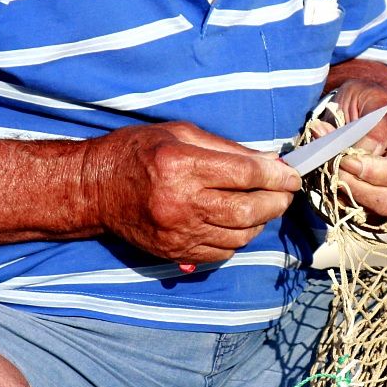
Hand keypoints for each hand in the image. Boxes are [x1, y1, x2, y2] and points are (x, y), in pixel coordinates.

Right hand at [81, 122, 301, 263]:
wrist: (93, 189)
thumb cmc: (136, 152)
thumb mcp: (180, 133)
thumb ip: (227, 149)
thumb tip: (270, 161)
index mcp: (182, 166)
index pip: (245, 174)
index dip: (277, 175)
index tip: (293, 175)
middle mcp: (181, 203)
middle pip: (248, 210)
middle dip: (276, 201)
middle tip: (285, 192)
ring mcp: (177, 232)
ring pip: (240, 236)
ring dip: (260, 222)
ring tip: (264, 206)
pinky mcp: (174, 252)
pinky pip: (221, 253)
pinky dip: (239, 240)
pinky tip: (239, 224)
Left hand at [327, 80, 386, 218]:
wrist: (361, 109)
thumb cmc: (371, 100)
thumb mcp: (373, 99)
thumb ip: (372, 125)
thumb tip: (360, 156)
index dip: (375, 171)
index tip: (344, 158)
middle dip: (358, 187)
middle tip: (332, 166)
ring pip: (377, 213)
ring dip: (347, 194)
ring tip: (328, 168)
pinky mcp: (383, 207)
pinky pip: (363, 215)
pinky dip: (344, 199)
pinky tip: (332, 177)